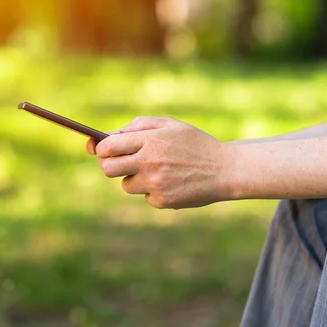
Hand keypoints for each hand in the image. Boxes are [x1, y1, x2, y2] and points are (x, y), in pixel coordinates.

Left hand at [87, 116, 234, 208]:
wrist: (225, 170)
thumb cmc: (196, 144)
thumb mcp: (171, 125)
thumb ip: (140, 125)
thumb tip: (112, 134)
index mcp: (150, 140)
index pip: (108, 146)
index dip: (100, 148)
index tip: (102, 149)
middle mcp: (150, 162)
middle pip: (107, 169)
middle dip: (109, 165)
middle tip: (121, 163)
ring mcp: (155, 184)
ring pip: (126, 184)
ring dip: (135, 178)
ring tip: (159, 171)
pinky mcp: (162, 201)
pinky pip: (145, 196)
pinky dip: (153, 190)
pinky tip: (172, 182)